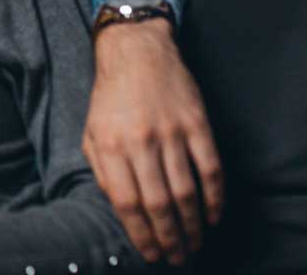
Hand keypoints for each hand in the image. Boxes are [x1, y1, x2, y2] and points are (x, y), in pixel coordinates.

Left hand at [85, 19, 223, 265]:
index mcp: (109, 147)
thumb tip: (121, 208)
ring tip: (194, 244)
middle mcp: (139, 142)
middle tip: (177, 257)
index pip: (126, 203)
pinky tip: (212, 215)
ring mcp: (171, 133)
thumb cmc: (111, 98)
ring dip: (192, 224)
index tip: (150, 253)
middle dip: (169, 237)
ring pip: (186, 190)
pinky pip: (210, 168)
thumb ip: (103, 170)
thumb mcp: (91, 133)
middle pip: (158, 203)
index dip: (140, 233)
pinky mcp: (197, 124)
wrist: (137, 52)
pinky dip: (214, 196)